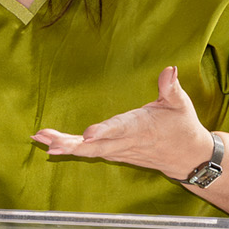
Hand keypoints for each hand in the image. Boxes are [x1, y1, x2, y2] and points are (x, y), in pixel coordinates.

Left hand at [33, 66, 212, 179]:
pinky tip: (49, 143)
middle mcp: (127, 143)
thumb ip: (171, 87)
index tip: (89, 134)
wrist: (187, 158)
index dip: (105, 132)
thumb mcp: (181, 105)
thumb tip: (169, 69)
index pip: (121, 129)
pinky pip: (89, 153)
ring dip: (65, 144)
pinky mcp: (115, 154)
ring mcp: (120, 151)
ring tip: (41, 137)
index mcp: (142, 128)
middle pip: (97, 147)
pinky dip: (70, 148)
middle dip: (73, 144)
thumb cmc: (182, 127)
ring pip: (89, 151)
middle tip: (50, 142)